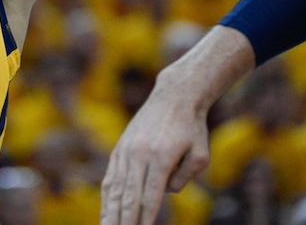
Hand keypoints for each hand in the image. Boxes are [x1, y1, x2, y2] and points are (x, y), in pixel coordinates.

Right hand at [99, 89, 209, 224]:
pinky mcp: (121, 146)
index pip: (150, 197)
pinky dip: (107, 196)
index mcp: (161, 157)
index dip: (144, 220)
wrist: (174, 94)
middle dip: (124, 222)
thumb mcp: (200, 154)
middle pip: (129, 196)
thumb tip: (166, 191)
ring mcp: (127, 148)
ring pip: (116, 187)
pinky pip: (111, 176)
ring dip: (110, 212)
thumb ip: (184, 178)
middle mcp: (140, 153)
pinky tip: (105, 212)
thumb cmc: (192, 127)